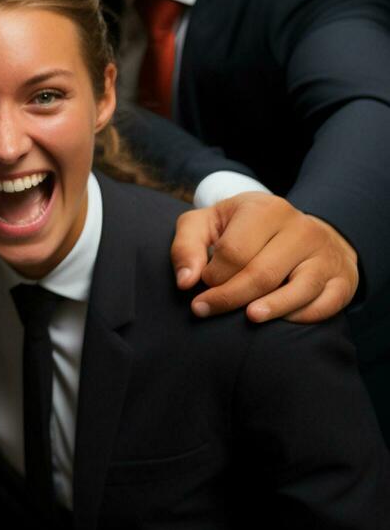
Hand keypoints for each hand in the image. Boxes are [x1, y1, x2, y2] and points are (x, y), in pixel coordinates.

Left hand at [171, 191, 357, 322]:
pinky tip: (281, 320)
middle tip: (204, 310)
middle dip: (229, 297)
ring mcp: (325, 254)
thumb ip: (187, 246)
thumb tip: (185, 282)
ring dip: (270, 310)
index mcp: (265, 209)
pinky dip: (302, 316)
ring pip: (298, 290)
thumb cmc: (242, 230)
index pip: (234, 251)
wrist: (298, 230)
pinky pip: (325, 304)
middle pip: (262, 274)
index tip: (202, 285)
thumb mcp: (208, 224)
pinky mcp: (342, 278)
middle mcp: (300, 228)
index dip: (213, 275)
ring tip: (249, 318)